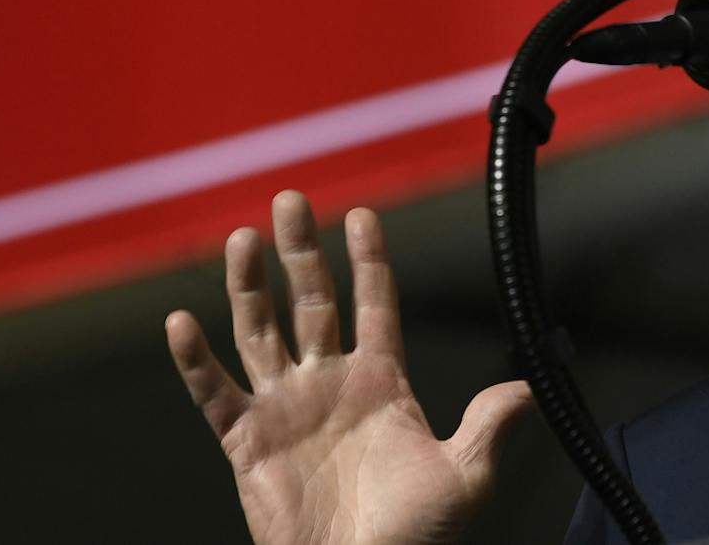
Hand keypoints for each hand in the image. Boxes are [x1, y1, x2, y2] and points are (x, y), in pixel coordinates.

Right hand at [166, 191, 532, 544]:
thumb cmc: (413, 538)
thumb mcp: (463, 478)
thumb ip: (487, 426)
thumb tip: (527, 387)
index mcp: (381, 383)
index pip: (374, 304)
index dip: (369, 259)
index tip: (361, 214)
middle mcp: (329, 384)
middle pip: (311, 301)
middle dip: (300, 250)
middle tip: (290, 199)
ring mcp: (285, 408)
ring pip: (259, 330)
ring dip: (247, 285)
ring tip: (243, 238)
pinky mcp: (246, 441)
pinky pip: (214, 392)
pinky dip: (195, 359)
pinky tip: (181, 321)